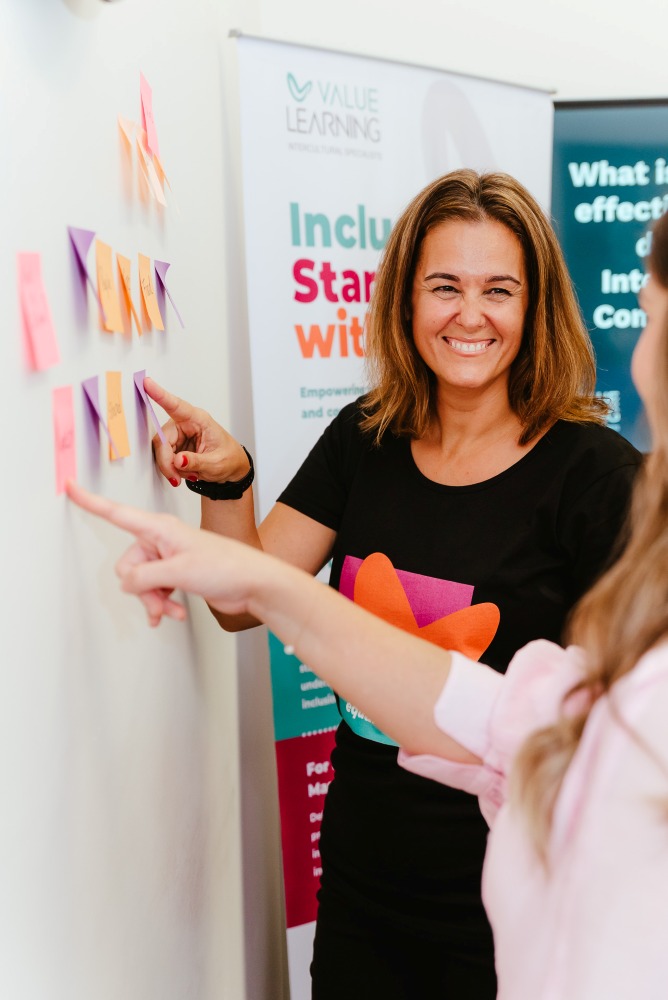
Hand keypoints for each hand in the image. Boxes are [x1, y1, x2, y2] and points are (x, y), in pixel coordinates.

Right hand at [66, 481, 258, 626]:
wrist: (254, 584)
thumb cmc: (227, 567)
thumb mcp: (179, 572)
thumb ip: (145, 577)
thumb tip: (127, 583)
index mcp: (160, 528)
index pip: (117, 513)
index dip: (91, 501)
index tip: (70, 487)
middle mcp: (162, 540)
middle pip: (128, 564)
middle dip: (139, 588)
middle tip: (158, 602)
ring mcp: (170, 558)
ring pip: (141, 582)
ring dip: (152, 600)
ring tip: (169, 612)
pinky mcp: (178, 574)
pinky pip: (155, 590)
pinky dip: (162, 603)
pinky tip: (174, 613)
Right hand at [145, 377, 250, 487]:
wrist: (232, 467)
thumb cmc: (228, 458)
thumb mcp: (216, 463)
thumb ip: (196, 461)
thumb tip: (177, 460)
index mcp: (199, 419)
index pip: (176, 406)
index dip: (160, 395)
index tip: (147, 383)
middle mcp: (186, 423)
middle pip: (163, 439)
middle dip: (167, 461)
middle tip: (176, 477)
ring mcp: (179, 434)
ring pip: (162, 450)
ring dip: (171, 467)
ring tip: (190, 474)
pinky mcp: (175, 445)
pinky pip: (165, 457)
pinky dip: (173, 468)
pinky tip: (186, 472)